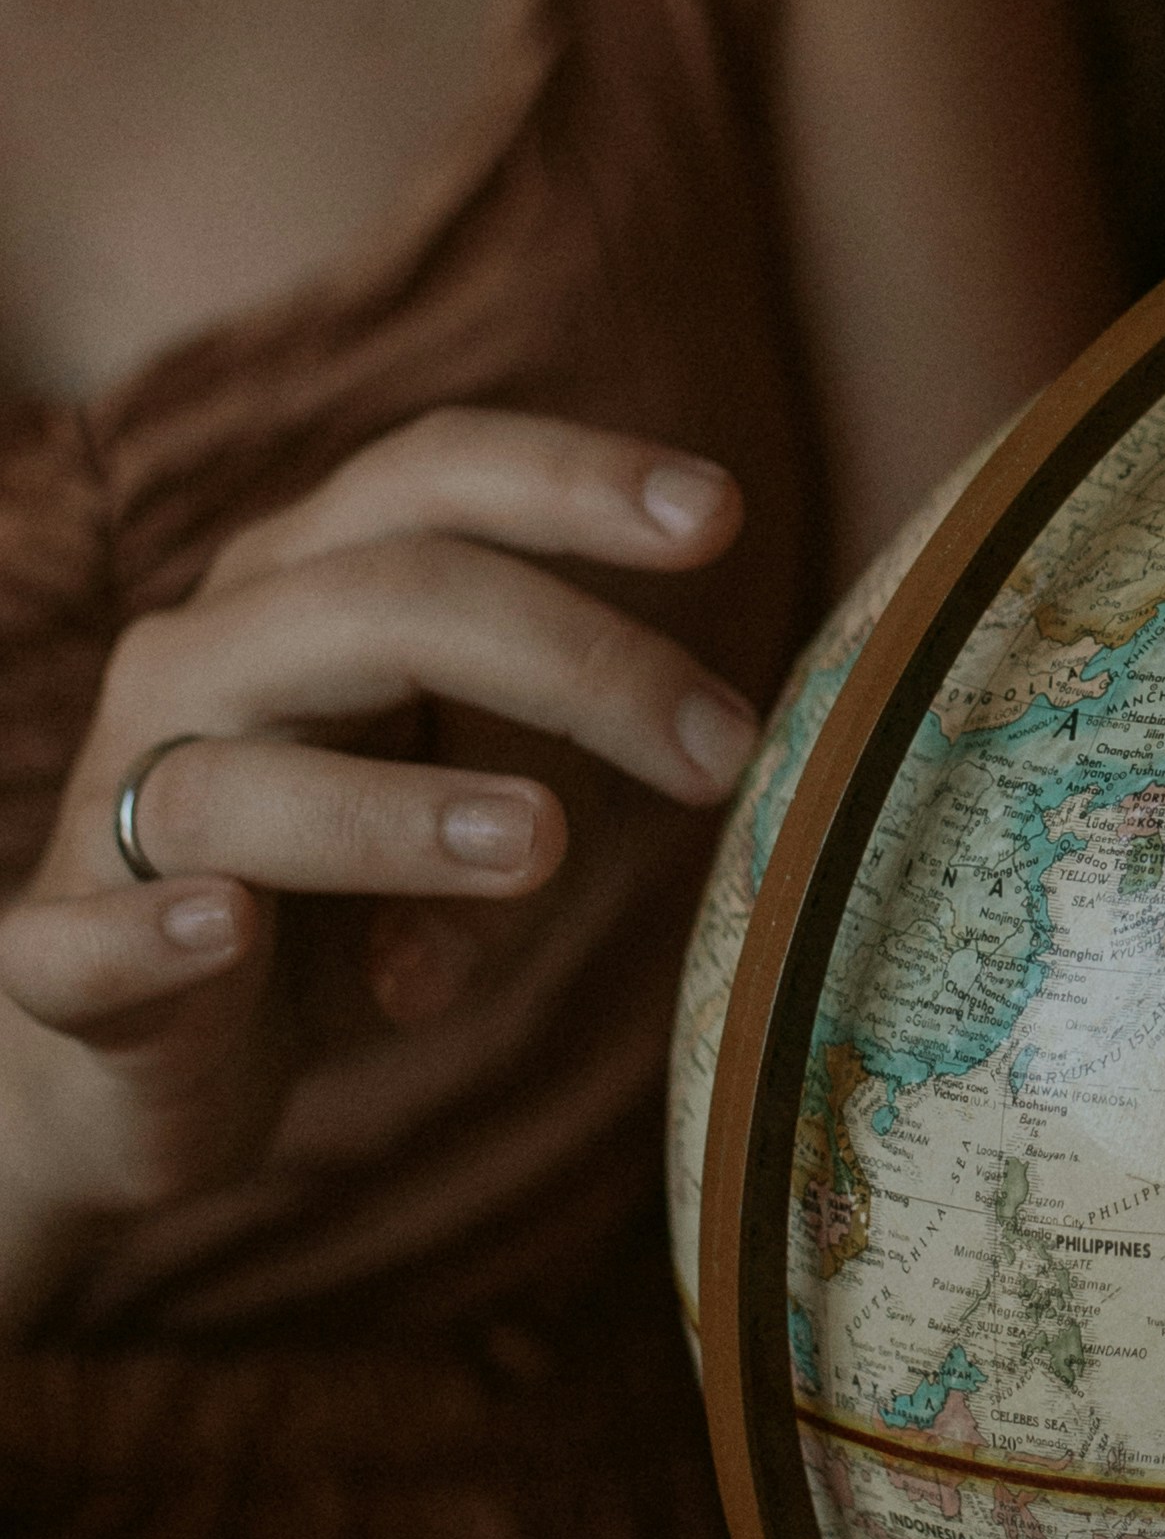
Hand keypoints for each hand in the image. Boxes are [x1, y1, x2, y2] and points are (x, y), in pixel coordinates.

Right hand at [0, 406, 752, 1288]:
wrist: (132, 1062)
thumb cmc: (329, 903)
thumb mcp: (464, 821)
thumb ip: (540, 786)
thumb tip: (627, 801)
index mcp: (303, 586)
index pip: (429, 475)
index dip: (572, 478)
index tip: (725, 516)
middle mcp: (204, 660)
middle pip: (383, 598)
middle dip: (573, 659)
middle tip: (721, 749)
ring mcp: (118, 807)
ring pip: (241, 775)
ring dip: (396, 809)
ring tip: (540, 841)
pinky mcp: (64, 959)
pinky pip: (84, 937)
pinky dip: (150, 931)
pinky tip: (225, 931)